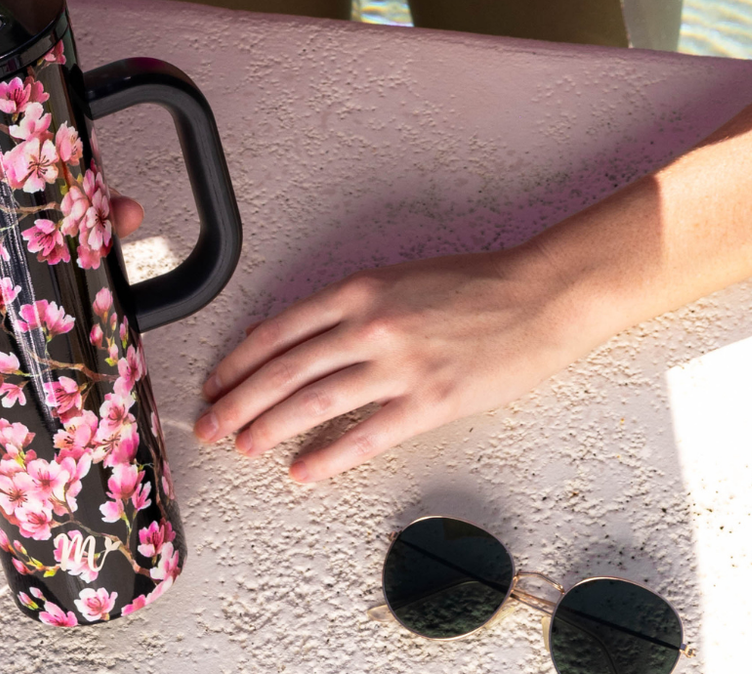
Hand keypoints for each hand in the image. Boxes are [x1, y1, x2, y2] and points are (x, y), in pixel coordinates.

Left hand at [193, 247, 586, 485]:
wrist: (540, 294)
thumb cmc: (478, 284)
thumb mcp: (403, 279)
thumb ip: (354, 307)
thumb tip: (306, 341)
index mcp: (362, 289)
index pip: (280, 329)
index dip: (240, 360)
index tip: (216, 382)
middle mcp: (371, 324)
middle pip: (285, 369)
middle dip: (239, 401)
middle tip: (210, 426)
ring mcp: (400, 365)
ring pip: (315, 402)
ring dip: (270, 429)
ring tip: (244, 447)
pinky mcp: (430, 402)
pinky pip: (366, 436)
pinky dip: (327, 457)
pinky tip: (302, 472)